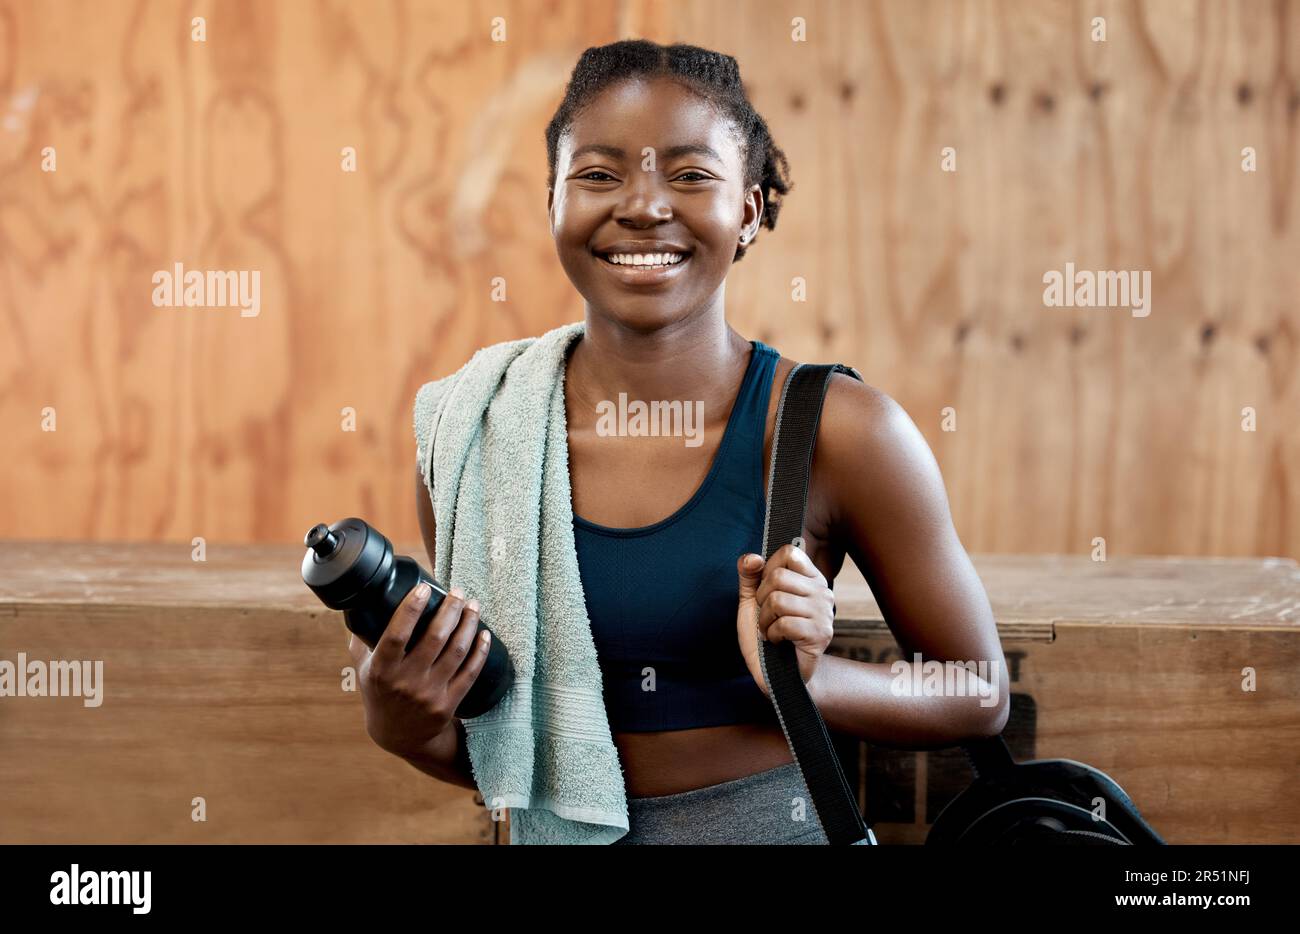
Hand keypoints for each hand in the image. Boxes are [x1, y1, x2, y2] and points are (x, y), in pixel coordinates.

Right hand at [346, 582, 490, 758]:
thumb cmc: (381, 693)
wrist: (398, 736)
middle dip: (450, 609)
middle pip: (435, 638)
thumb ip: (362, 639)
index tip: (424, 588)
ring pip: (456, 652)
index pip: (397, 635)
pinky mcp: (448, 704)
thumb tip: (362, 602)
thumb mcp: (364, 669)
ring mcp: (429, 695)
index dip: (411, 609)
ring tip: (473, 606)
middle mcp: (406, 682)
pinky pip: (470, 673)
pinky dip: (479, 651)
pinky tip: (484, 634)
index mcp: (381, 670)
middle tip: (457, 592)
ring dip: (468, 624)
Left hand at [736, 544, 835, 694]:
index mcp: (810, 578)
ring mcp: (824, 613)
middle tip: (768, 616)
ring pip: (778, 599)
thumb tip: (752, 557)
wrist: (778, 674)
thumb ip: (749, 576)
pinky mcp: (820, 634)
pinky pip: (784, 623)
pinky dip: (772, 635)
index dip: (768, 569)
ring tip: (771, 630)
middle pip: (778, 576)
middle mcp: (822, 591)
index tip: (767, 590)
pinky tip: (778, 641)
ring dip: (765, 620)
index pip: (789, 552)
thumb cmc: (766, 634)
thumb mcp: (752, 601)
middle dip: (762, 599)